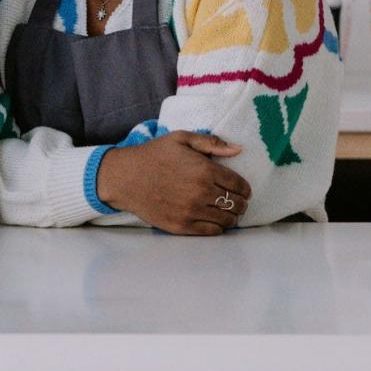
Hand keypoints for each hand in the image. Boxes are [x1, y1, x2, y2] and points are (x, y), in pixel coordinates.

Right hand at [94, 131, 250, 234]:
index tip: (243, 190)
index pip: (239, 185)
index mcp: (204, 170)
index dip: (245, 189)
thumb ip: (211, 143)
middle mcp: (201, 192)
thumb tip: (238, 150)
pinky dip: (218, 228)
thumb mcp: (181, 139)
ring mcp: (191, 211)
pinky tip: (214, 220)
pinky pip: (211, 232)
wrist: (125, 177)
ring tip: (228, 212)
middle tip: (237, 202)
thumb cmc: (154, 155)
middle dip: (240, 203)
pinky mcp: (181, 226)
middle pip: (236, 204)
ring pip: (226, 220)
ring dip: (232, 216)